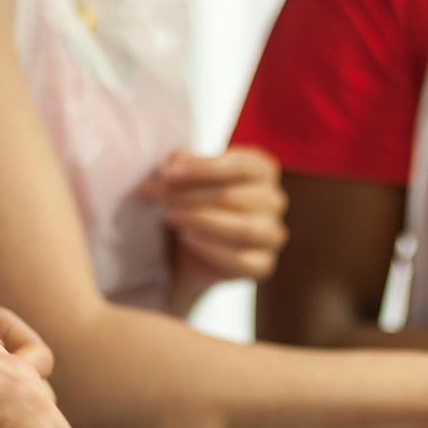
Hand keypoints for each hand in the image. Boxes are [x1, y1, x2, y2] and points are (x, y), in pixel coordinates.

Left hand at [139, 148, 288, 312]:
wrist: (189, 249)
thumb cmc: (191, 201)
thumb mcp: (185, 178)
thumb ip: (181, 166)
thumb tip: (173, 162)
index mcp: (261, 170)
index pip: (242, 166)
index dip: (205, 168)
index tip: (170, 172)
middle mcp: (274, 200)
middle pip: (234, 197)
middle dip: (189, 196)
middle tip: (154, 194)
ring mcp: (272, 234)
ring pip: (245, 229)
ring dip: (202, 222)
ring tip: (171, 218)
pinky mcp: (263, 264)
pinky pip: (243, 260)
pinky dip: (212, 250)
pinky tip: (188, 239)